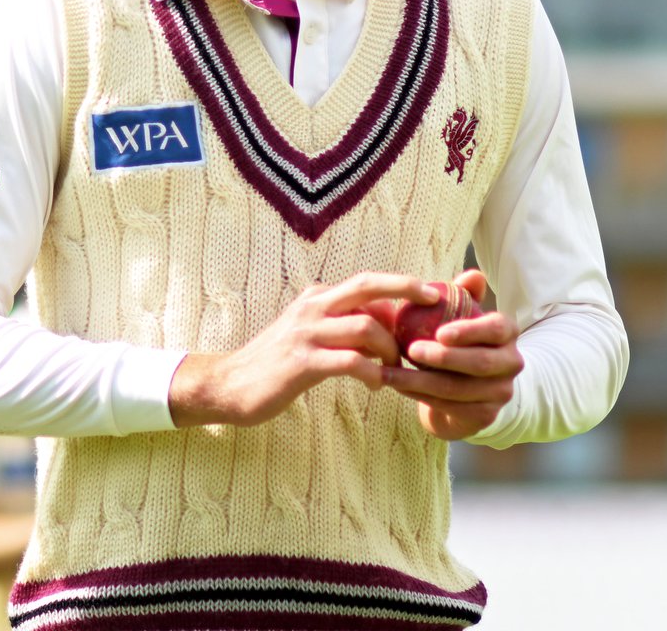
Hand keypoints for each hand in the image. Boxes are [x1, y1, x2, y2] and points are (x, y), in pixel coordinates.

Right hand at [169, 272, 439, 427]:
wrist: (231, 383)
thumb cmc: (278, 362)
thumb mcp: (309, 333)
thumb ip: (341, 325)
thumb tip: (385, 325)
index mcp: (318, 297)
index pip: (367, 282)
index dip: (401, 284)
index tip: (432, 291)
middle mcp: (313, 307)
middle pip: (368, 285)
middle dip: (406, 288)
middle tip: (435, 300)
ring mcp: (307, 333)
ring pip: (365, 326)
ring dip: (390, 348)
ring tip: (395, 369)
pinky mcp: (303, 362)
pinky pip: (350, 361)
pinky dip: (372, 371)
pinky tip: (376, 383)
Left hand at [379, 269, 522, 440]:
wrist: (466, 383)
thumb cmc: (459, 337)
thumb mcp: (461, 312)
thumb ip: (465, 294)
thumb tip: (473, 275)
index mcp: (508, 333)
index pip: (497, 329)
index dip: (470, 331)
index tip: (439, 332)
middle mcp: (512, 363)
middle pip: (480, 363)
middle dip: (443, 358)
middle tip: (411, 349)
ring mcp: (501, 393)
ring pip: (460, 389)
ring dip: (422, 381)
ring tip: (392, 371)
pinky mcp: (485, 416)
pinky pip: (450, 407)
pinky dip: (420, 397)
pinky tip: (398, 386)